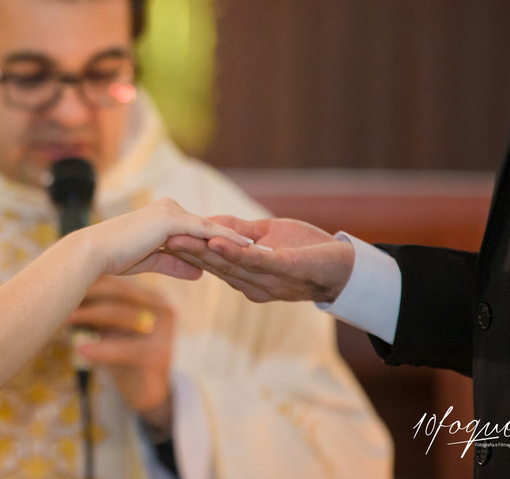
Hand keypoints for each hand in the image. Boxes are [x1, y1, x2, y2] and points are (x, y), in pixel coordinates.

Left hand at [67, 277, 175, 437]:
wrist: (147, 391)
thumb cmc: (124, 351)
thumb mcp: (110, 325)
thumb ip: (96, 306)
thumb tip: (65, 285)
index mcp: (151, 296)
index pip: (117, 281)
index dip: (91, 281)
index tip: (64, 282)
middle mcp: (162, 307)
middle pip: (120, 292)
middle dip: (88, 294)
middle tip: (62, 298)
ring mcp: (164, 331)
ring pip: (121, 314)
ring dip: (90, 315)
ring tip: (66, 319)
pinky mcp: (160, 355)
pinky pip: (125, 349)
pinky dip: (101, 349)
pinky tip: (81, 349)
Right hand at [87, 198, 254, 278]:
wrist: (97, 252)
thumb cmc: (116, 257)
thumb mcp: (152, 261)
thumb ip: (176, 263)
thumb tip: (199, 273)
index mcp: (164, 216)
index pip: (199, 230)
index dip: (221, 241)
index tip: (244, 250)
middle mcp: (170, 209)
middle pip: (210, 226)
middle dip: (236, 238)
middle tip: (264, 247)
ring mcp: (171, 212)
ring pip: (211, 228)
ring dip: (238, 239)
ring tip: (263, 248)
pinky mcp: (172, 220)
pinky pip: (206, 232)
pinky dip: (227, 239)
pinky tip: (246, 247)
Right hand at [164, 216, 354, 303]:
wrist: (351, 270)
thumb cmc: (311, 252)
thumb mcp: (269, 237)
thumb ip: (241, 232)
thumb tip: (212, 226)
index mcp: (246, 276)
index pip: (209, 261)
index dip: (185, 250)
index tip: (160, 239)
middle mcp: (252, 283)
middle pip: (212, 265)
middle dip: (185, 251)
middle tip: (158, 239)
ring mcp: (267, 279)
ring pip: (228, 264)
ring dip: (202, 251)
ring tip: (179, 239)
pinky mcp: (284, 269)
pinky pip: (255, 261)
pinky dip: (235, 252)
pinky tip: (217, 241)